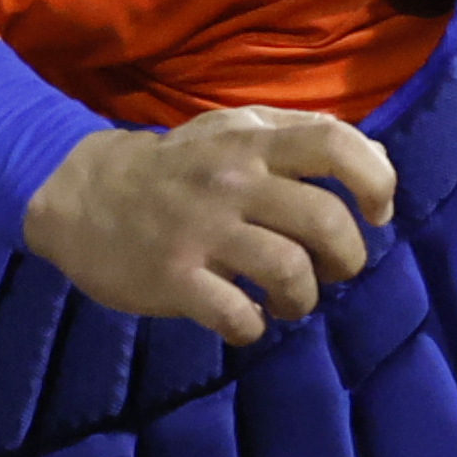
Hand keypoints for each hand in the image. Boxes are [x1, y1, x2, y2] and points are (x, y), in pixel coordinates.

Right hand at [22, 112, 397, 344]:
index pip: (335, 143)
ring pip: (290, 272)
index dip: (375, 179)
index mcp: (252, 142)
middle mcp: (232, 181)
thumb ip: (301, 136)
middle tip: (332, 271)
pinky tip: (243, 319)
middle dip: (346, 258)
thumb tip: (378, 157)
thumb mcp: (233, 130)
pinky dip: (252, 326)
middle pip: (325, 221)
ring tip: (286, 302)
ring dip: (303, 299)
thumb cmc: (173, 165)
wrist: (78, 193)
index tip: (377, 212)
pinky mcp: (173, 278)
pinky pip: (236, 315)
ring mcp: (202, 232)